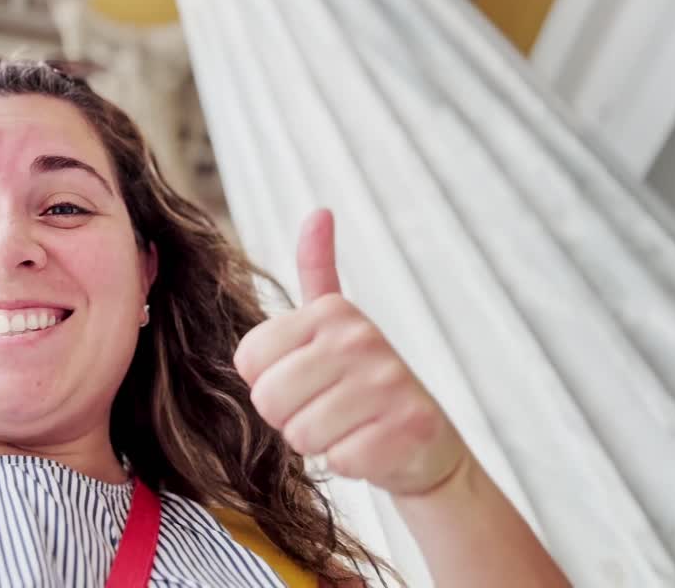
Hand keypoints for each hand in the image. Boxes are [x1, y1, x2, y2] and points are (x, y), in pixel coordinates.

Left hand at [234, 209, 467, 495]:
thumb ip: (317, 270)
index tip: (301, 380)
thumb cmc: (362, 384)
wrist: (425, 444)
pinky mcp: (408, 428)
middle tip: (324, 409)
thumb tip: (319, 211)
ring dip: (318, 442)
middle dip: (288, 418)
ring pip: (301, 434)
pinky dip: (349, 463)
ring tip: (348, 426)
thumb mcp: (335, 324)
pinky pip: (338, 460)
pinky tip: (371, 445)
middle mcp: (362, 337)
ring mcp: (389, 382)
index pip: (248, 360)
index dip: (265, 384)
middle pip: (269, 400)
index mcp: (332, 312)